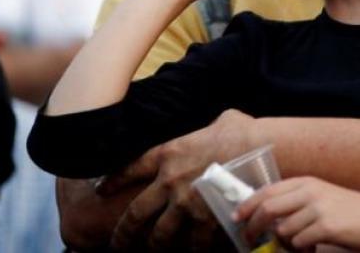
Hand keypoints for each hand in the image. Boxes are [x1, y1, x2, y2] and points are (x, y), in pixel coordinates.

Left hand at [98, 109, 257, 250]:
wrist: (257, 148)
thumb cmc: (241, 130)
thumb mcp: (220, 121)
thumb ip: (209, 129)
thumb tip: (220, 126)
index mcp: (169, 153)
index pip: (131, 168)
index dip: (114, 180)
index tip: (102, 190)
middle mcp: (170, 181)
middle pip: (135, 213)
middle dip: (123, 232)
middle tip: (116, 243)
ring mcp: (186, 203)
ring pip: (159, 235)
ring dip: (154, 246)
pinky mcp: (206, 218)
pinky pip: (193, 243)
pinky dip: (192, 249)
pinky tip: (190, 252)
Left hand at [236, 176, 359, 251]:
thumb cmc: (348, 210)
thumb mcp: (321, 196)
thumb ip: (296, 202)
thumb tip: (268, 218)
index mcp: (306, 182)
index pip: (267, 191)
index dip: (248, 205)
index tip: (237, 217)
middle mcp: (310, 191)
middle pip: (268, 208)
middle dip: (254, 226)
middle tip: (249, 238)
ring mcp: (318, 208)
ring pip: (283, 230)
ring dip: (285, 243)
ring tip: (298, 245)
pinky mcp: (325, 226)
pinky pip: (299, 242)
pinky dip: (300, 250)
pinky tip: (310, 248)